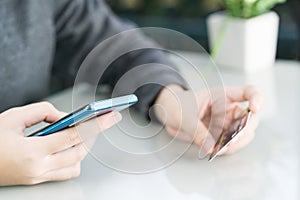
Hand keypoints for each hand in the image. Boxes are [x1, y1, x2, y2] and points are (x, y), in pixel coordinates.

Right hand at [0, 102, 121, 185]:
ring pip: (75, 166)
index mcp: (33, 151)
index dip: (97, 125)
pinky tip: (68, 147)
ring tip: (82, 132)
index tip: (112, 117)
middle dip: (93, 135)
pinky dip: (72, 159)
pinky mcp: (37, 180)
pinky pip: (64, 173)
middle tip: (100, 120)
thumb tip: (66, 117)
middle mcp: (39, 168)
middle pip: (79, 152)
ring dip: (83, 148)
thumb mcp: (14, 117)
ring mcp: (38, 177)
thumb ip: (43, 112)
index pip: (75, 136)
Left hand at [154, 85, 262, 155]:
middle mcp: (228, 109)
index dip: (257, 98)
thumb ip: (198, 131)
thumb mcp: (185, 116)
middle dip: (245, 130)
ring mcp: (225, 124)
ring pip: (243, 135)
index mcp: (222, 96)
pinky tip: (216, 150)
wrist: (168, 114)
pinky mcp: (219, 136)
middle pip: (250, 119)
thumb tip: (211, 147)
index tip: (255, 108)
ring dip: (236, 143)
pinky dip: (226, 149)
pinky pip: (230, 144)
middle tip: (233, 139)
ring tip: (221, 148)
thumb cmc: (177, 104)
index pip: (248, 92)